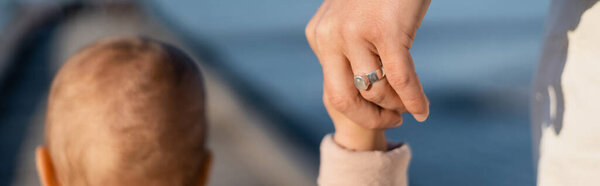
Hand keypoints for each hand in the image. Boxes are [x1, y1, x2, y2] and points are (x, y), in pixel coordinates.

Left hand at [306, 0, 430, 130]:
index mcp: (319, 35)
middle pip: (344, 99)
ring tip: (411, 107)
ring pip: (376, 91)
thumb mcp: (352, 20)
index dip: (360, 110)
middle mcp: (330, 36)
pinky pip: (401, 79)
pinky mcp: (386, 30)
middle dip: (371, 117)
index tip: (381, 115)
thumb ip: (349, 49)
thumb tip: (363, 87)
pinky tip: (423, 111)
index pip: (334, 89)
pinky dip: (414, 99)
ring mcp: (356, 33)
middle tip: (393, 121)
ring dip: (397, 106)